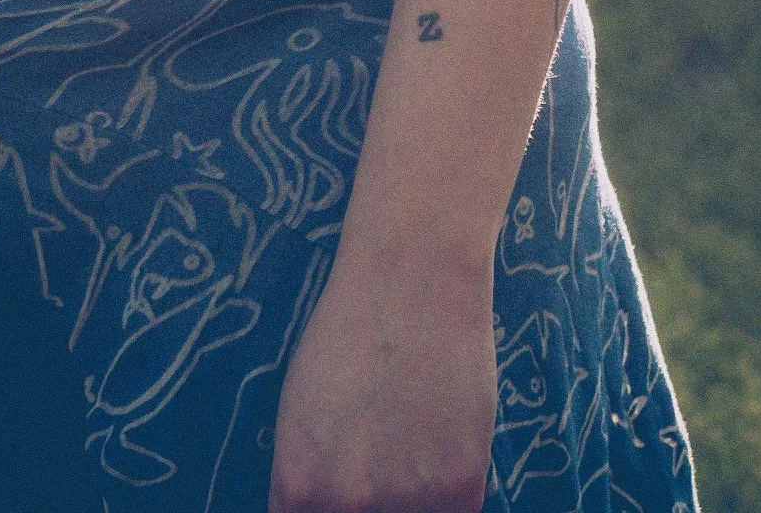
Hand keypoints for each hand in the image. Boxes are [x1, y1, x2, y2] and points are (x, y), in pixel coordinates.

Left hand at [270, 246, 497, 512]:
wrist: (414, 272)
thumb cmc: (349, 330)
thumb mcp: (301, 413)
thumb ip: (312, 480)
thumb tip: (327, 508)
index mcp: (298, 486)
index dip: (331, 510)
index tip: (348, 494)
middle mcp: (347, 503)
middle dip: (374, 503)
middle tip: (387, 458)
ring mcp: (406, 500)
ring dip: (417, 499)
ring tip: (415, 440)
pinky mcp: (462, 486)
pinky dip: (453, 490)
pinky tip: (444, 441)